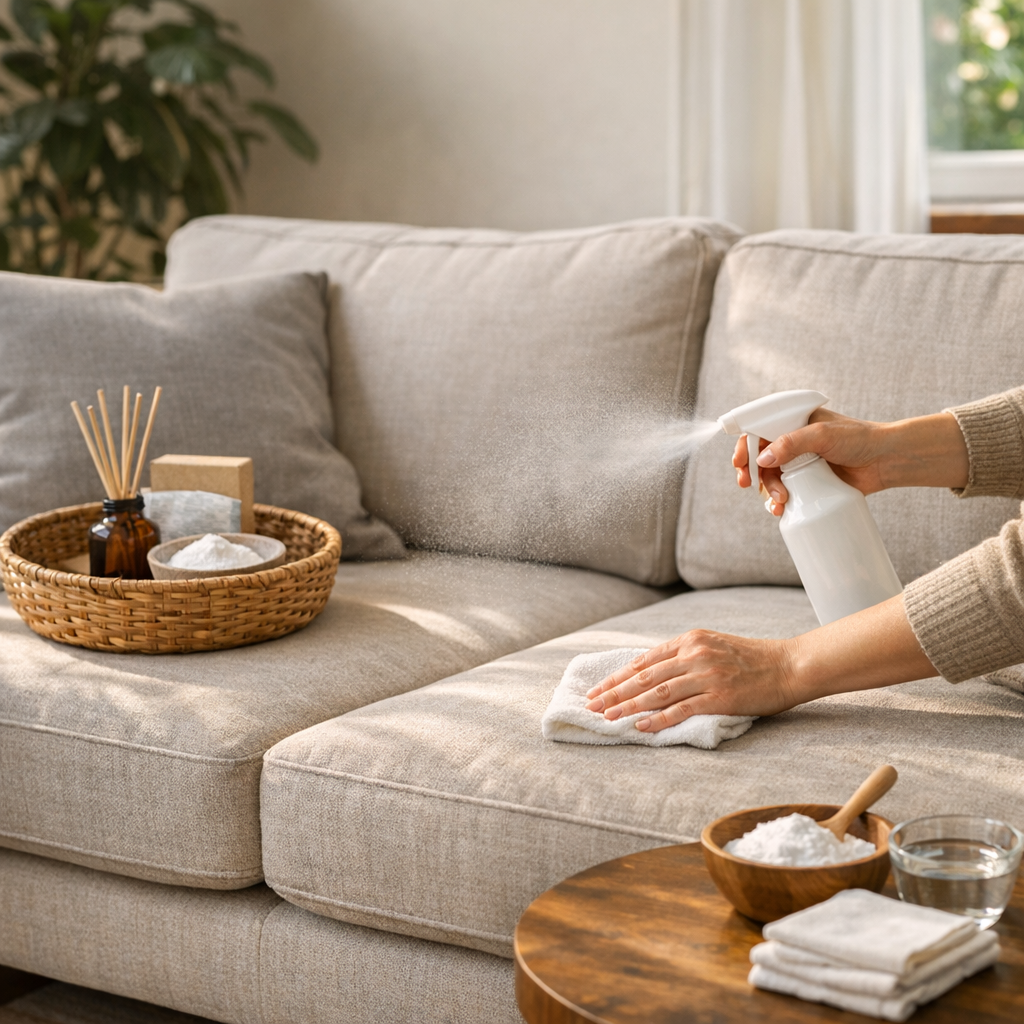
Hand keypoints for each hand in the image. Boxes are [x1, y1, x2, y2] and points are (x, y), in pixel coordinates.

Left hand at [583, 631, 797, 731]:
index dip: (617, 677)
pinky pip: (681, 709)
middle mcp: (694, 654)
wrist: (789, 666)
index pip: (643, 661)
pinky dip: (658, 719)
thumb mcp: (713, 646)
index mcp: (689, 639)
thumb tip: (652, 673)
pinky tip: (640, 727)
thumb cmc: (752, 659)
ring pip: (657, 693)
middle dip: (613, 692)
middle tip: (591, 706)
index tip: (597, 689)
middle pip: (643, 676)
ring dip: (628, 707)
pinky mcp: (719, 697)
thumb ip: (685, 656)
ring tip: (608, 718)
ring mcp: (706, 675)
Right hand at [732, 409, 967, 514]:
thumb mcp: (823, 434)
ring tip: (780, 500)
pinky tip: (780, 509)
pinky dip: (778, 502)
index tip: (739, 463)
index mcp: (792, 423)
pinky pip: (786, 494)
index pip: (758, 432)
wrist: (888, 460)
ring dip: (768, 491)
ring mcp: (800, 465)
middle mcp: (792, 444)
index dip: (745, 447)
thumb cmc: (859, 439)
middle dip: (752, 473)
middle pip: (759, 459)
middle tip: (747, 484)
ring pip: (771, 479)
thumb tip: (763, 460)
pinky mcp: (809, 485)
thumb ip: (792, 443)